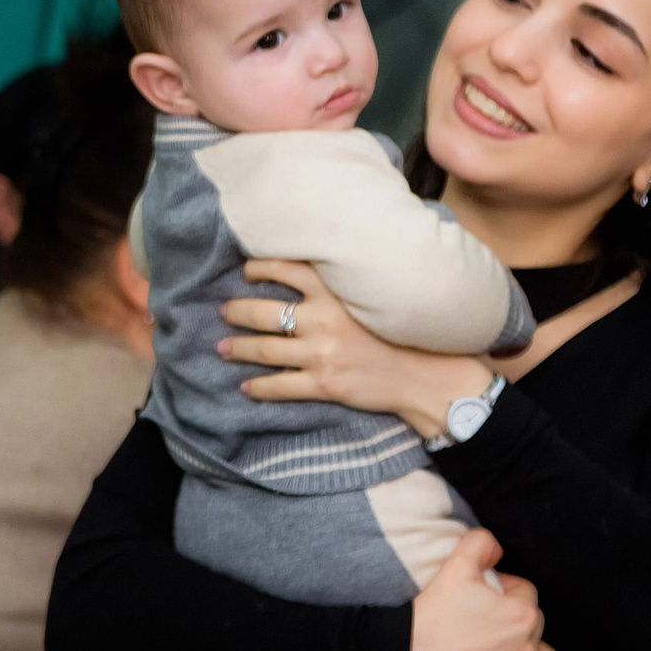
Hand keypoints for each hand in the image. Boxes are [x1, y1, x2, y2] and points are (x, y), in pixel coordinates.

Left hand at [220, 261, 492, 436]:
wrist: (428, 375)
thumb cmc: (408, 332)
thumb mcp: (379, 296)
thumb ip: (350, 282)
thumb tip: (327, 262)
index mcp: (336, 293)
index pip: (286, 268)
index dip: (259, 268)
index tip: (246, 271)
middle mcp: (322, 319)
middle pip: (263, 312)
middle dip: (235, 311)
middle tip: (222, 311)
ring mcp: (320, 353)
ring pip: (263, 350)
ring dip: (237, 348)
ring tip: (222, 348)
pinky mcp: (323, 384)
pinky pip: (279, 386)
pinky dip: (258, 388)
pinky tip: (245, 388)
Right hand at [409, 531, 556, 650]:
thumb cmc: (431, 615)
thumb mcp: (453, 567)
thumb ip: (480, 544)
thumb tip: (497, 548)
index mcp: (521, 613)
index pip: (525, 593)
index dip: (504, 591)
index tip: (480, 599)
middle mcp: (528, 648)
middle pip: (535, 626)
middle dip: (514, 620)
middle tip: (482, 623)